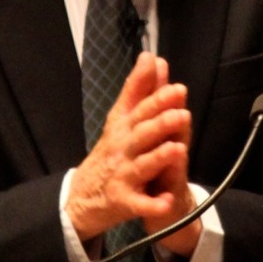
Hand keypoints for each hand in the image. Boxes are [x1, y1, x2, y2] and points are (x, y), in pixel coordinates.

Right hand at [66, 52, 200, 256]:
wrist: (80, 197)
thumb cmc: (109, 154)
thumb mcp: (119, 120)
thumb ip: (138, 90)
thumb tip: (151, 57)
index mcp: (122, 127)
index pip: (138, 108)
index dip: (156, 97)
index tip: (175, 87)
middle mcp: (121, 148)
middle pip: (141, 133)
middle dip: (161, 123)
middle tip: (182, 112)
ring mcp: (121, 175)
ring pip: (142, 166)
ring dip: (158, 158)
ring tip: (177, 149)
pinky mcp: (122, 201)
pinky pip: (139, 204)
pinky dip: (152, 204)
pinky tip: (166, 202)